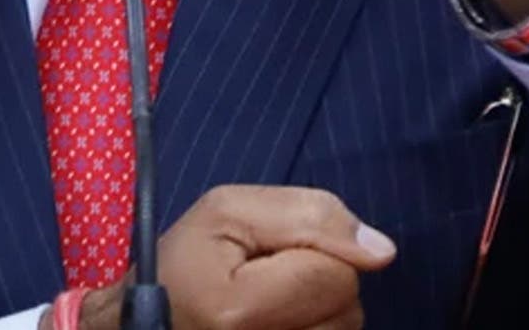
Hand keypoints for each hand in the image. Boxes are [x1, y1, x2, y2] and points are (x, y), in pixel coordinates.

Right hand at [73, 184, 395, 329]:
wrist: (147, 325)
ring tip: (275, 303)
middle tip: (269, 279)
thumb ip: (310, 216)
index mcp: (235, 314)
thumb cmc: (186, 263)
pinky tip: (286, 322)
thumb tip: (382, 251)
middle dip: (321, 283)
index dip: (314, 250)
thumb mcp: (229, 211)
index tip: (270, 254)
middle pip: (348, 309)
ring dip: (322, 310)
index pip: (335, 275)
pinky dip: (318, 328)